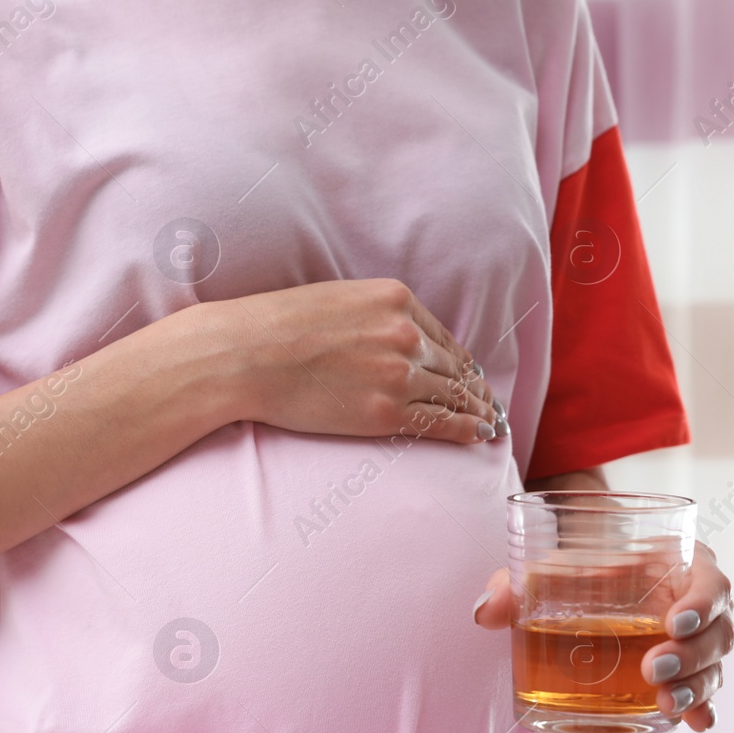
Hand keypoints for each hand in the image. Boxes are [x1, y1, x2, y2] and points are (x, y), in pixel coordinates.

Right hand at [217, 279, 501, 443]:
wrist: (244, 354)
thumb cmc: (276, 327)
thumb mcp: (336, 300)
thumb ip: (374, 315)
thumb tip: (397, 339)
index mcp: (395, 299)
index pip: (442, 336)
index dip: (460, 360)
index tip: (470, 375)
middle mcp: (405, 334)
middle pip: (454, 366)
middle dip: (474, 388)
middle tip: (488, 403)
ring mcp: (398, 374)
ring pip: (453, 395)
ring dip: (476, 410)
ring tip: (489, 422)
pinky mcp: (385, 412)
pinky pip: (441, 423)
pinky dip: (467, 429)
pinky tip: (481, 434)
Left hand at [472, 542, 732, 732]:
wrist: (581, 583)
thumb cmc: (574, 571)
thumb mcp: (546, 570)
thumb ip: (513, 585)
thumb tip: (483, 613)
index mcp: (680, 562)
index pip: (710, 580)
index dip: (701, 603)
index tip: (672, 623)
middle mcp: (698, 602)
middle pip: (718, 630)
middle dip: (692, 655)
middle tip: (653, 670)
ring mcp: (696, 641)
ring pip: (714, 665)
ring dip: (695, 686)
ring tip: (664, 702)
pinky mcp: (686, 673)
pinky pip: (706, 693)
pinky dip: (703, 709)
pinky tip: (695, 723)